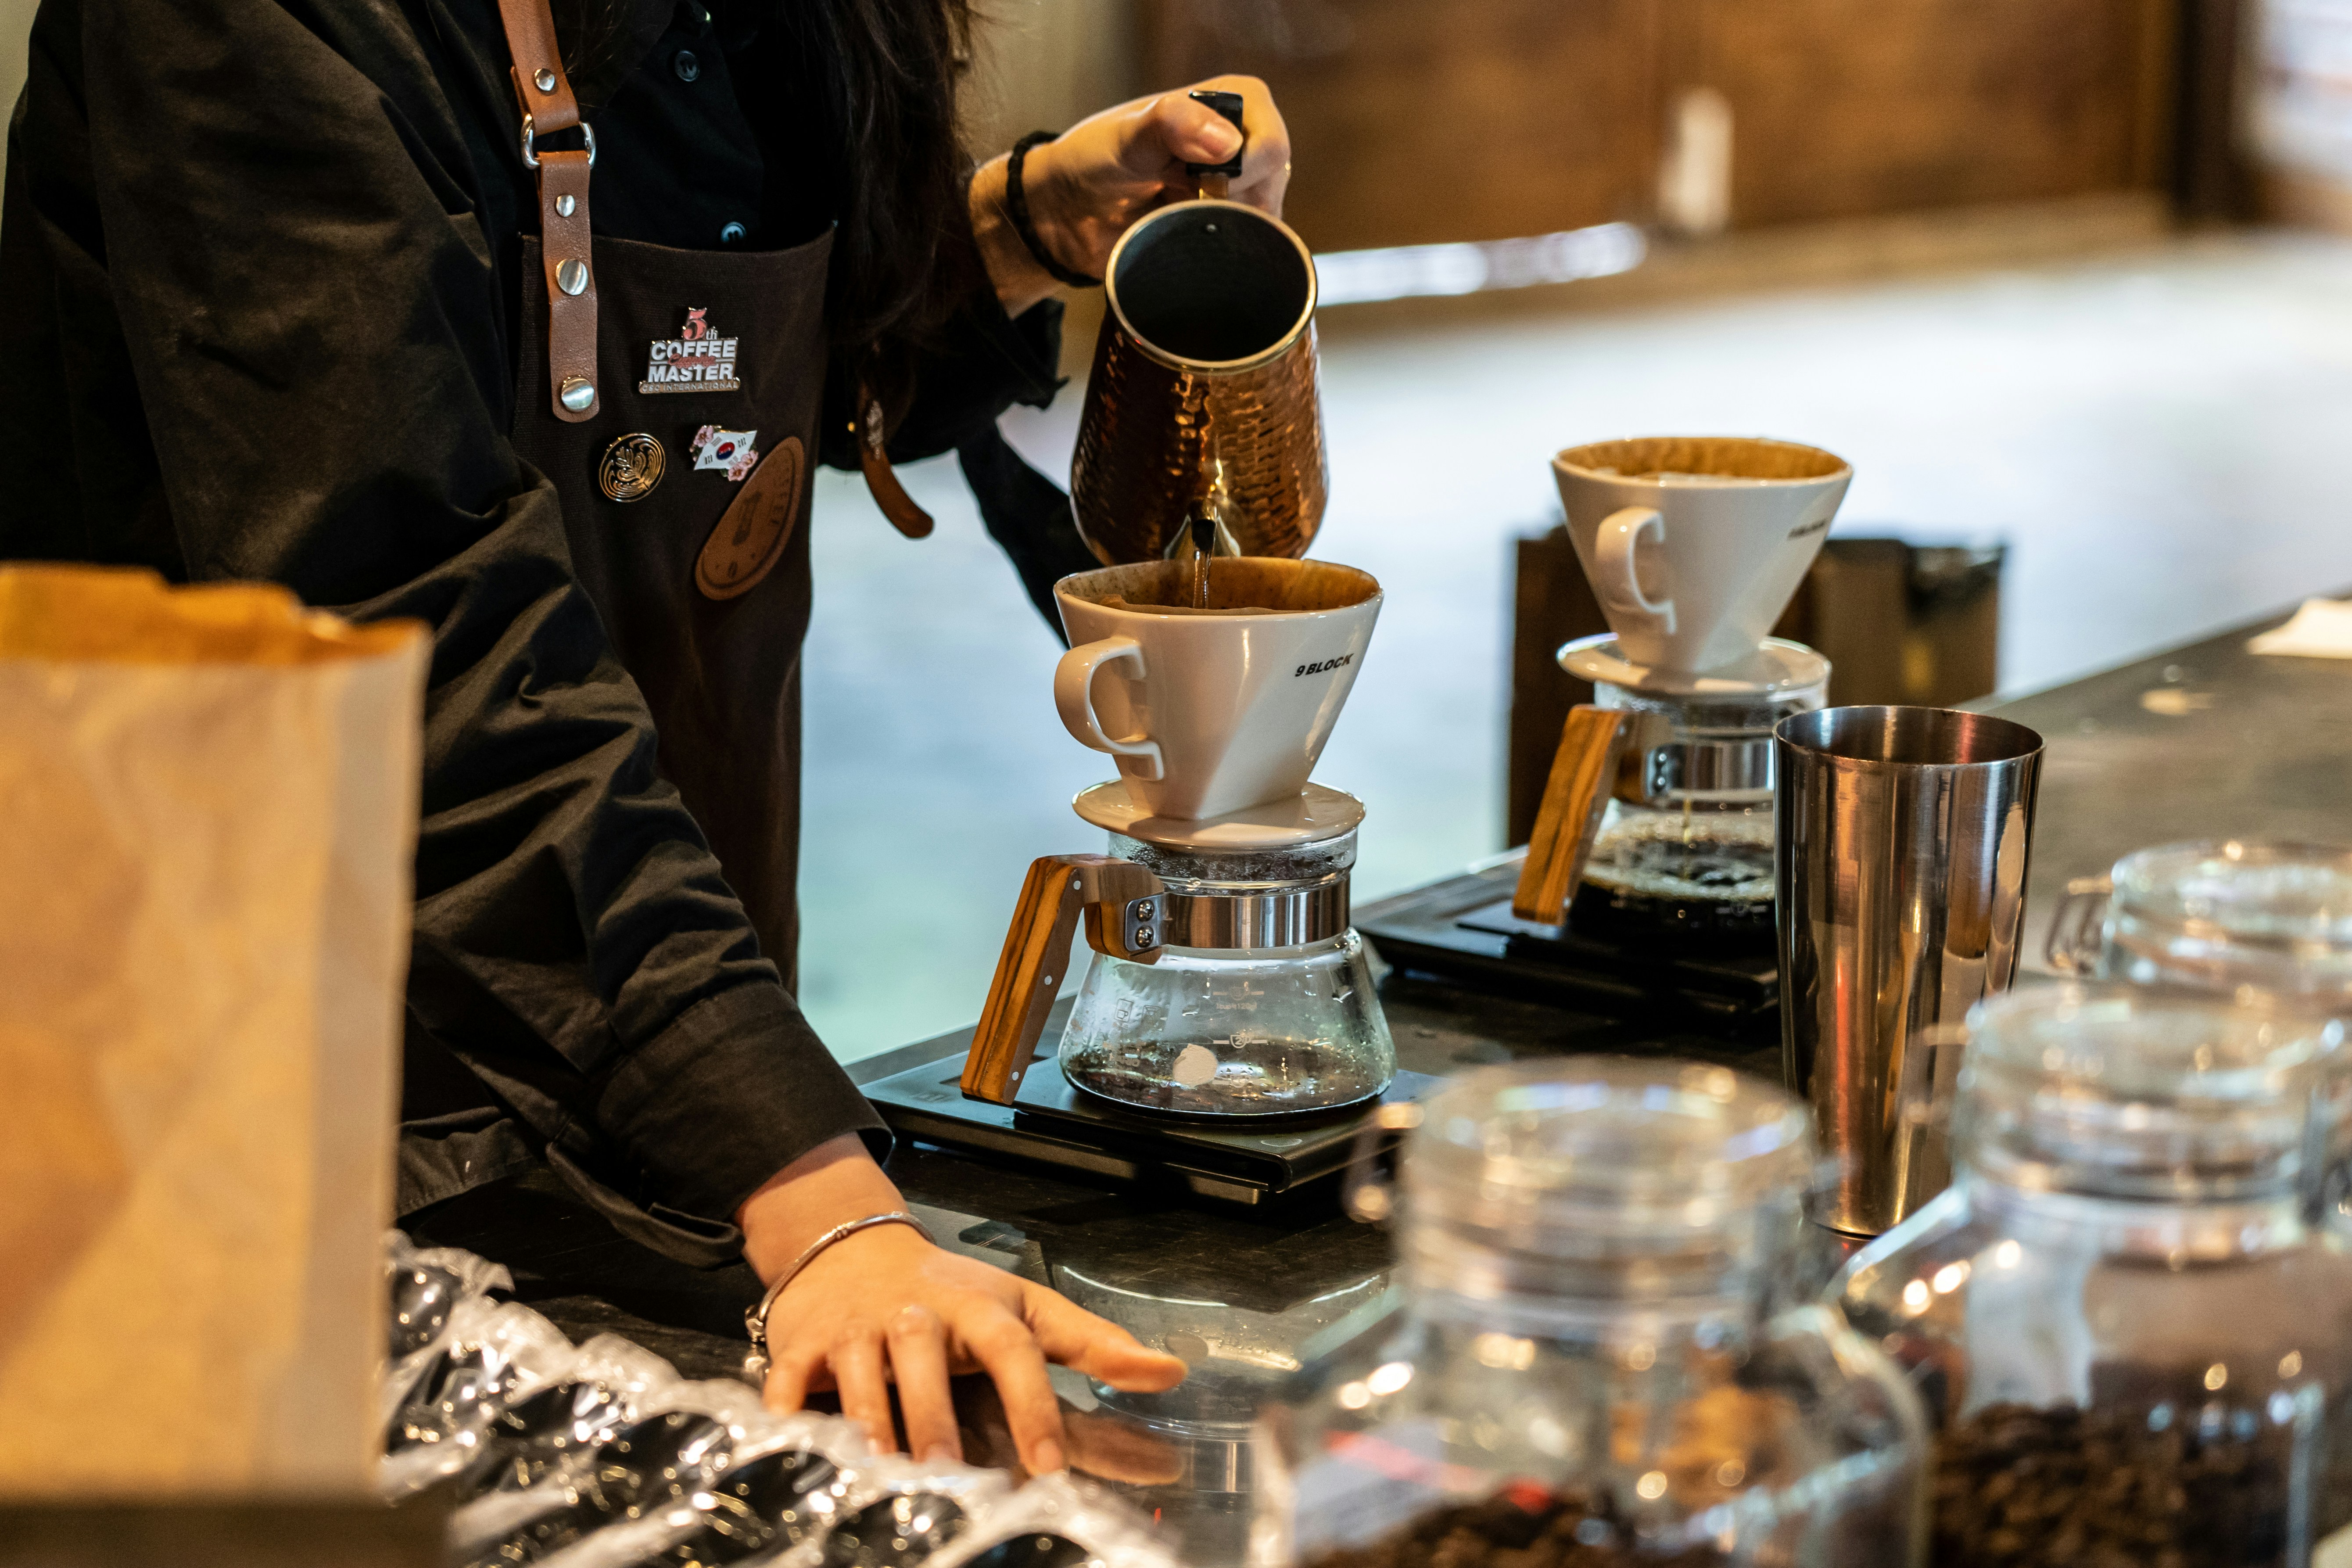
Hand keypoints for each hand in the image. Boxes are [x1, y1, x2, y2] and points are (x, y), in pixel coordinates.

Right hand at [738, 1137, 1185, 1471]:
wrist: (854, 1251)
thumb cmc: (953, 1295)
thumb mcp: (1027, 1309)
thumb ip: (1095, 1344)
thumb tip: (1171, 1373)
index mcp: (978, 1310)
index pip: (1012, 1351)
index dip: (1032, 1404)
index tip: (1049, 1465)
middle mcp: (916, 1316)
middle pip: (927, 1365)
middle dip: (936, 1419)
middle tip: (949, 1474)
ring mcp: (857, 1329)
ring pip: (860, 1377)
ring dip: (869, 1421)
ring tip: (881, 1469)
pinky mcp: (805, 1346)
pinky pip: (791, 1382)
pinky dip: (789, 1412)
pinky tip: (794, 1443)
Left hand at [970, 74, 1292, 316]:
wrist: (1069, 215)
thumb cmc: (1093, 161)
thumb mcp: (1125, 136)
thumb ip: (1170, 124)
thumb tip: (1228, 144)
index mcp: (1231, 103)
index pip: (1271, 143)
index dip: (1244, 171)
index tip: (1201, 181)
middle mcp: (1245, 143)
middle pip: (1272, 188)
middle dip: (1232, 205)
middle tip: (1184, 202)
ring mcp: (1240, 190)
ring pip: (1265, 222)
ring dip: (1227, 232)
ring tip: (1181, 220)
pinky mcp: (1229, 229)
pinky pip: (1251, 249)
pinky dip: (1226, 252)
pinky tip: (1194, 244)